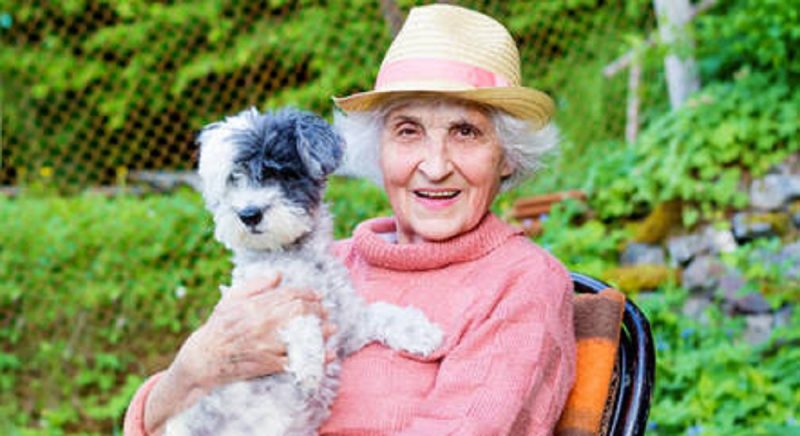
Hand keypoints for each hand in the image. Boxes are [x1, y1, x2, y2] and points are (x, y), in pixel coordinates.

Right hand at [174, 271, 333, 389]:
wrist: (205, 358)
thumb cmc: (219, 326)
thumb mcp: (232, 299)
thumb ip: (256, 284)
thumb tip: (278, 274)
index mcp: (257, 306)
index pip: (290, 294)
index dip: (308, 293)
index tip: (318, 295)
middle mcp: (264, 323)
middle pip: (301, 312)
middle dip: (318, 310)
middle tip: (325, 311)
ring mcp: (268, 344)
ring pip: (302, 335)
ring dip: (321, 332)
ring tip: (331, 329)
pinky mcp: (270, 364)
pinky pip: (297, 360)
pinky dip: (315, 358)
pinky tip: (327, 354)